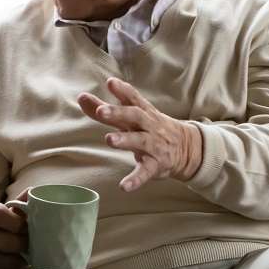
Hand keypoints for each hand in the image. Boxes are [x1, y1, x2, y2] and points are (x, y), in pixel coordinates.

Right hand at [0, 199, 30, 268]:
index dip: (17, 222)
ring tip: (28, 255)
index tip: (27, 225)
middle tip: (32, 242)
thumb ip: (20, 203)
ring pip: (9, 262)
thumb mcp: (4, 210)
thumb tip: (35, 193)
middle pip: (6, 242)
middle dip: (23, 243)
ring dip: (23, 260)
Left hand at [78, 78, 202, 191]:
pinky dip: (136, 179)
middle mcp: (148, 126)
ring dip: (125, 140)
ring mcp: (153, 145)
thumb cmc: (149, 127)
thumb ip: (104, 108)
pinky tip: (124, 186)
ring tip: (109, 140)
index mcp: (141, 111)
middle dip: (118, 112)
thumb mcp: (129, 116)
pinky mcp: (155, 165)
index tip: (110, 83)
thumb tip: (81, 97)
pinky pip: (145, 172)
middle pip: (135, 116)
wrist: (186, 147)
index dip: (122, 90)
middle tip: (101, 111)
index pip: (132, 98)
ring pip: (140, 141)